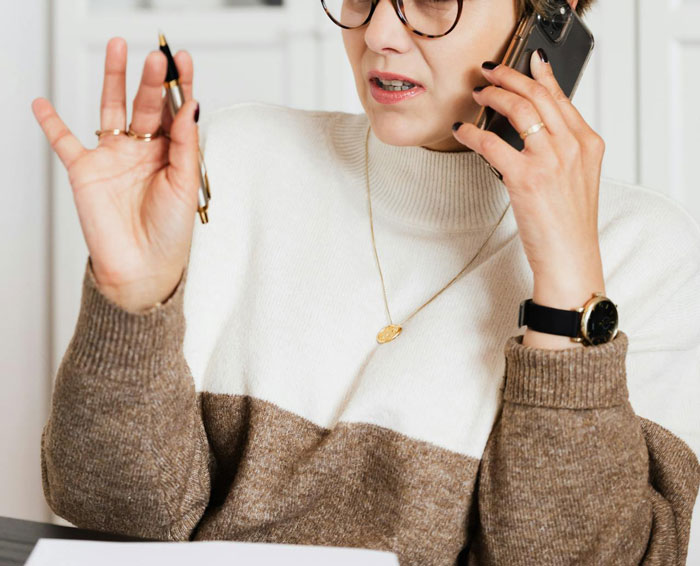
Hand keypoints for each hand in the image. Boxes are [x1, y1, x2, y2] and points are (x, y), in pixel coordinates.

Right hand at [31, 37, 200, 312]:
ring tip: (118, 49)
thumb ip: (185, 144)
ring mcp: (113, 157)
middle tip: (157, 56)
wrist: (143, 267)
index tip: (184, 59)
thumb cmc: (171, 232)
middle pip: (146, 105)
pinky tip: (41, 102)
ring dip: (113, 80)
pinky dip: (51, 123)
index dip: (179, 85)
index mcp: (171, 153)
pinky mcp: (86, 171)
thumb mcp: (185, 184)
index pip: (175, 111)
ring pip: (110, 110)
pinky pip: (64, 142)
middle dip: (151, 80)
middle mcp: (142, 150)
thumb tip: (193, 104)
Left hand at [452, 49, 605, 293]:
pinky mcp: (526, 177)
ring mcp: (550, 160)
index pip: (561, 97)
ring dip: (492, 95)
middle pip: (537, 95)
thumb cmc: (570, 223)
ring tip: (477, 94)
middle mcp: (572, 146)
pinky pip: (491, 143)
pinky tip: (461, 131)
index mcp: (588, 143)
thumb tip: (535, 129)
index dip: (540, 75)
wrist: (570, 256)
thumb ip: (563, 149)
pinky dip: (471, 133)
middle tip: (489, 73)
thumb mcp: (578, 178)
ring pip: (517, 109)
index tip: (526, 62)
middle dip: (509, 76)